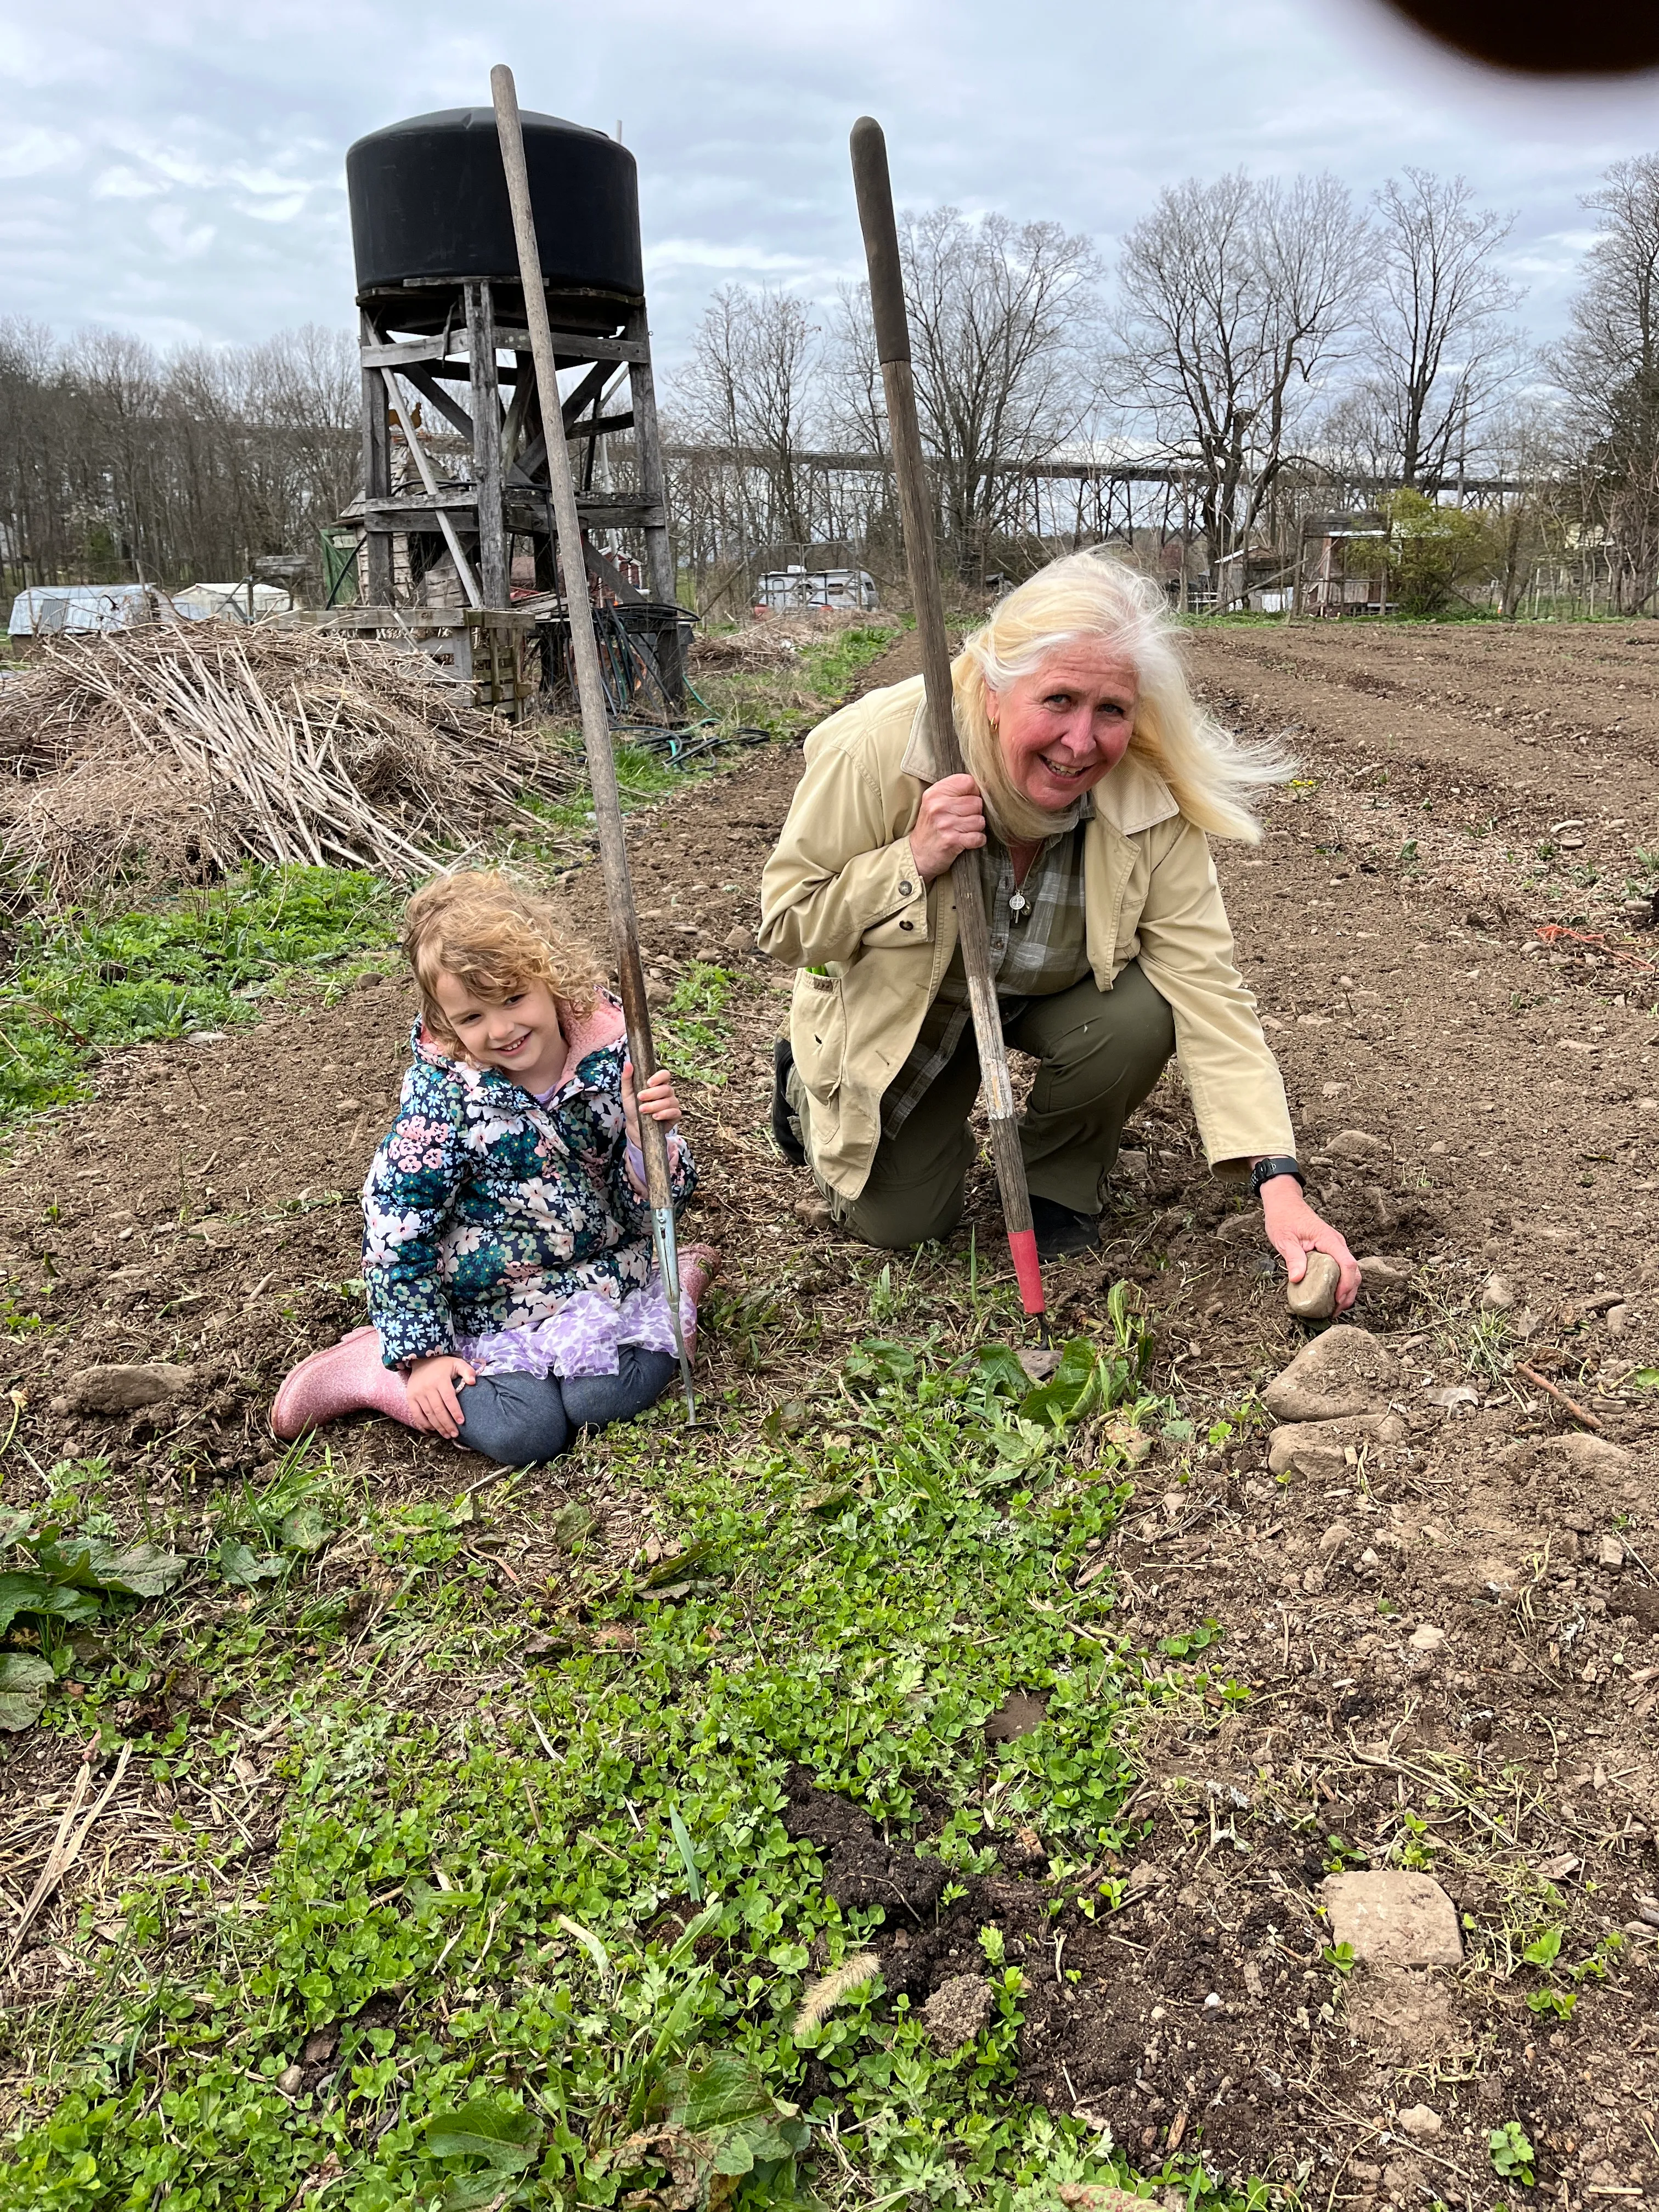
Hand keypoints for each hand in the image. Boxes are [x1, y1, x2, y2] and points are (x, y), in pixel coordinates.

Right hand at [406, 1352, 476, 1439]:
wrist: (422, 1360)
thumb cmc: (443, 1365)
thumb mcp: (457, 1363)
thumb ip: (467, 1371)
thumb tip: (473, 1382)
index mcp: (440, 1379)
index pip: (449, 1398)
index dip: (455, 1411)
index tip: (462, 1422)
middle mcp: (427, 1387)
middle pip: (438, 1409)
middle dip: (447, 1424)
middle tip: (455, 1434)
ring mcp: (417, 1393)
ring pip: (428, 1414)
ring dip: (437, 1427)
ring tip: (447, 1435)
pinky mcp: (410, 1397)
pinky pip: (416, 1414)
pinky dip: (423, 1424)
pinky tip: (432, 1430)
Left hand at [622, 1061, 681, 1149]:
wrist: (635, 1126)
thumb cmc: (633, 1108)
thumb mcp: (627, 1093)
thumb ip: (627, 1078)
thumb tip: (627, 1063)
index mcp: (658, 1084)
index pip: (665, 1075)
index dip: (659, 1077)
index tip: (648, 1083)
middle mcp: (667, 1092)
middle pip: (666, 1088)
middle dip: (652, 1094)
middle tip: (640, 1098)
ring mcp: (672, 1104)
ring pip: (669, 1101)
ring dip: (654, 1106)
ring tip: (643, 1110)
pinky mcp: (675, 1115)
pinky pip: (674, 1112)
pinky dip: (664, 1114)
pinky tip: (655, 1117)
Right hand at [908, 773, 986, 881]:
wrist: (918, 854)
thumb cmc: (930, 827)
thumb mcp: (933, 802)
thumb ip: (952, 791)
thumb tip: (979, 787)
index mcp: (935, 793)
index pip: (967, 782)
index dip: (973, 792)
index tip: (966, 801)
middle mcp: (939, 806)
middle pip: (977, 802)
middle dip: (975, 812)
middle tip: (963, 819)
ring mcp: (946, 824)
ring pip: (980, 820)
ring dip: (976, 827)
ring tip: (963, 830)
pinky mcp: (952, 841)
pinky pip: (979, 837)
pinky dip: (977, 840)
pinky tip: (967, 840)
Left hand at [1260, 1177, 1361, 1311]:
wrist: (1284, 1204)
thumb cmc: (1284, 1218)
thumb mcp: (1284, 1238)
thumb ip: (1293, 1257)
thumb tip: (1297, 1278)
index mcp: (1329, 1239)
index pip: (1347, 1264)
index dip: (1346, 1284)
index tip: (1336, 1300)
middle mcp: (1337, 1243)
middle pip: (1354, 1271)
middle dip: (1348, 1293)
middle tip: (1335, 1311)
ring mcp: (1336, 1247)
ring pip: (1350, 1272)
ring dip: (1346, 1290)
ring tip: (1333, 1308)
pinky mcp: (1331, 1251)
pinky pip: (1341, 1269)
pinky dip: (1339, 1283)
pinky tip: (1329, 1295)